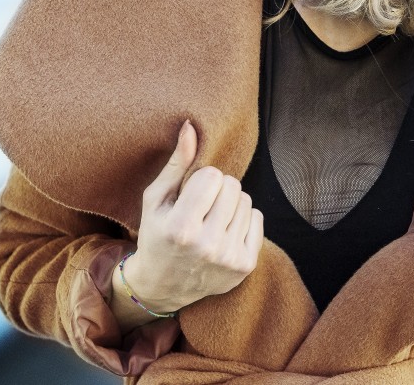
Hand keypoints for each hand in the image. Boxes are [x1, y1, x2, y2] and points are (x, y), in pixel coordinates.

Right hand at [123, 120, 263, 312]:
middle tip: (202, 206)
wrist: (163, 286)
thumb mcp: (155, 199)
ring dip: (230, 204)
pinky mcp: (245, 265)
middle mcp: (207, 246)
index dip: (201, 179)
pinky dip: (243, 220)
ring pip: (246, 201)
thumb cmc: (156, 235)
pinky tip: (224, 231)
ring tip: (212, 219)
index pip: (213, 176)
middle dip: (218, 189)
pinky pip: (258, 219)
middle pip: (233, 186)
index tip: (190, 192)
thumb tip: (191, 127)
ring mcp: (229, 258)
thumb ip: (176, 163)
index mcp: (180, 228)